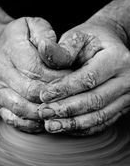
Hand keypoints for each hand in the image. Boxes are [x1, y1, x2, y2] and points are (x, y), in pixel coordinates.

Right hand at [0, 17, 68, 131]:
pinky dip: (33, 124)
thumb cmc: (20, 36)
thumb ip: (46, 36)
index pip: (37, 70)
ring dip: (46, 113)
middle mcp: (1, 73)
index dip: (59, 79)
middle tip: (75, 98)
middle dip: (57, 97)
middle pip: (33, 92)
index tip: (76, 80)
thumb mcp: (33, 25)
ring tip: (64, 111)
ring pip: (24, 109)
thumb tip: (54, 53)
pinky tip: (48, 120)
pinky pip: (15, 120)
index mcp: (12, 51)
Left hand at [39, 17, 129, 134]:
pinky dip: (83, 128)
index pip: (89, 78)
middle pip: (95, 100)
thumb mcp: (78, 37)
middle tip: (44, 113)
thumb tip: (43, 49)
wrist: (110, 46)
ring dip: (73, 123)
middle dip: (67, 109)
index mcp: (117, 58)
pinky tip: (65, 128)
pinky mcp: (122, 107)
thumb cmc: (92, 40)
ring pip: (100, 116)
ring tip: (51, 125)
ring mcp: (127, 95)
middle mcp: (127, 79)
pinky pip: (103, 122)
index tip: (44, 95)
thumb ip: (63, 49)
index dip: (65, 89)